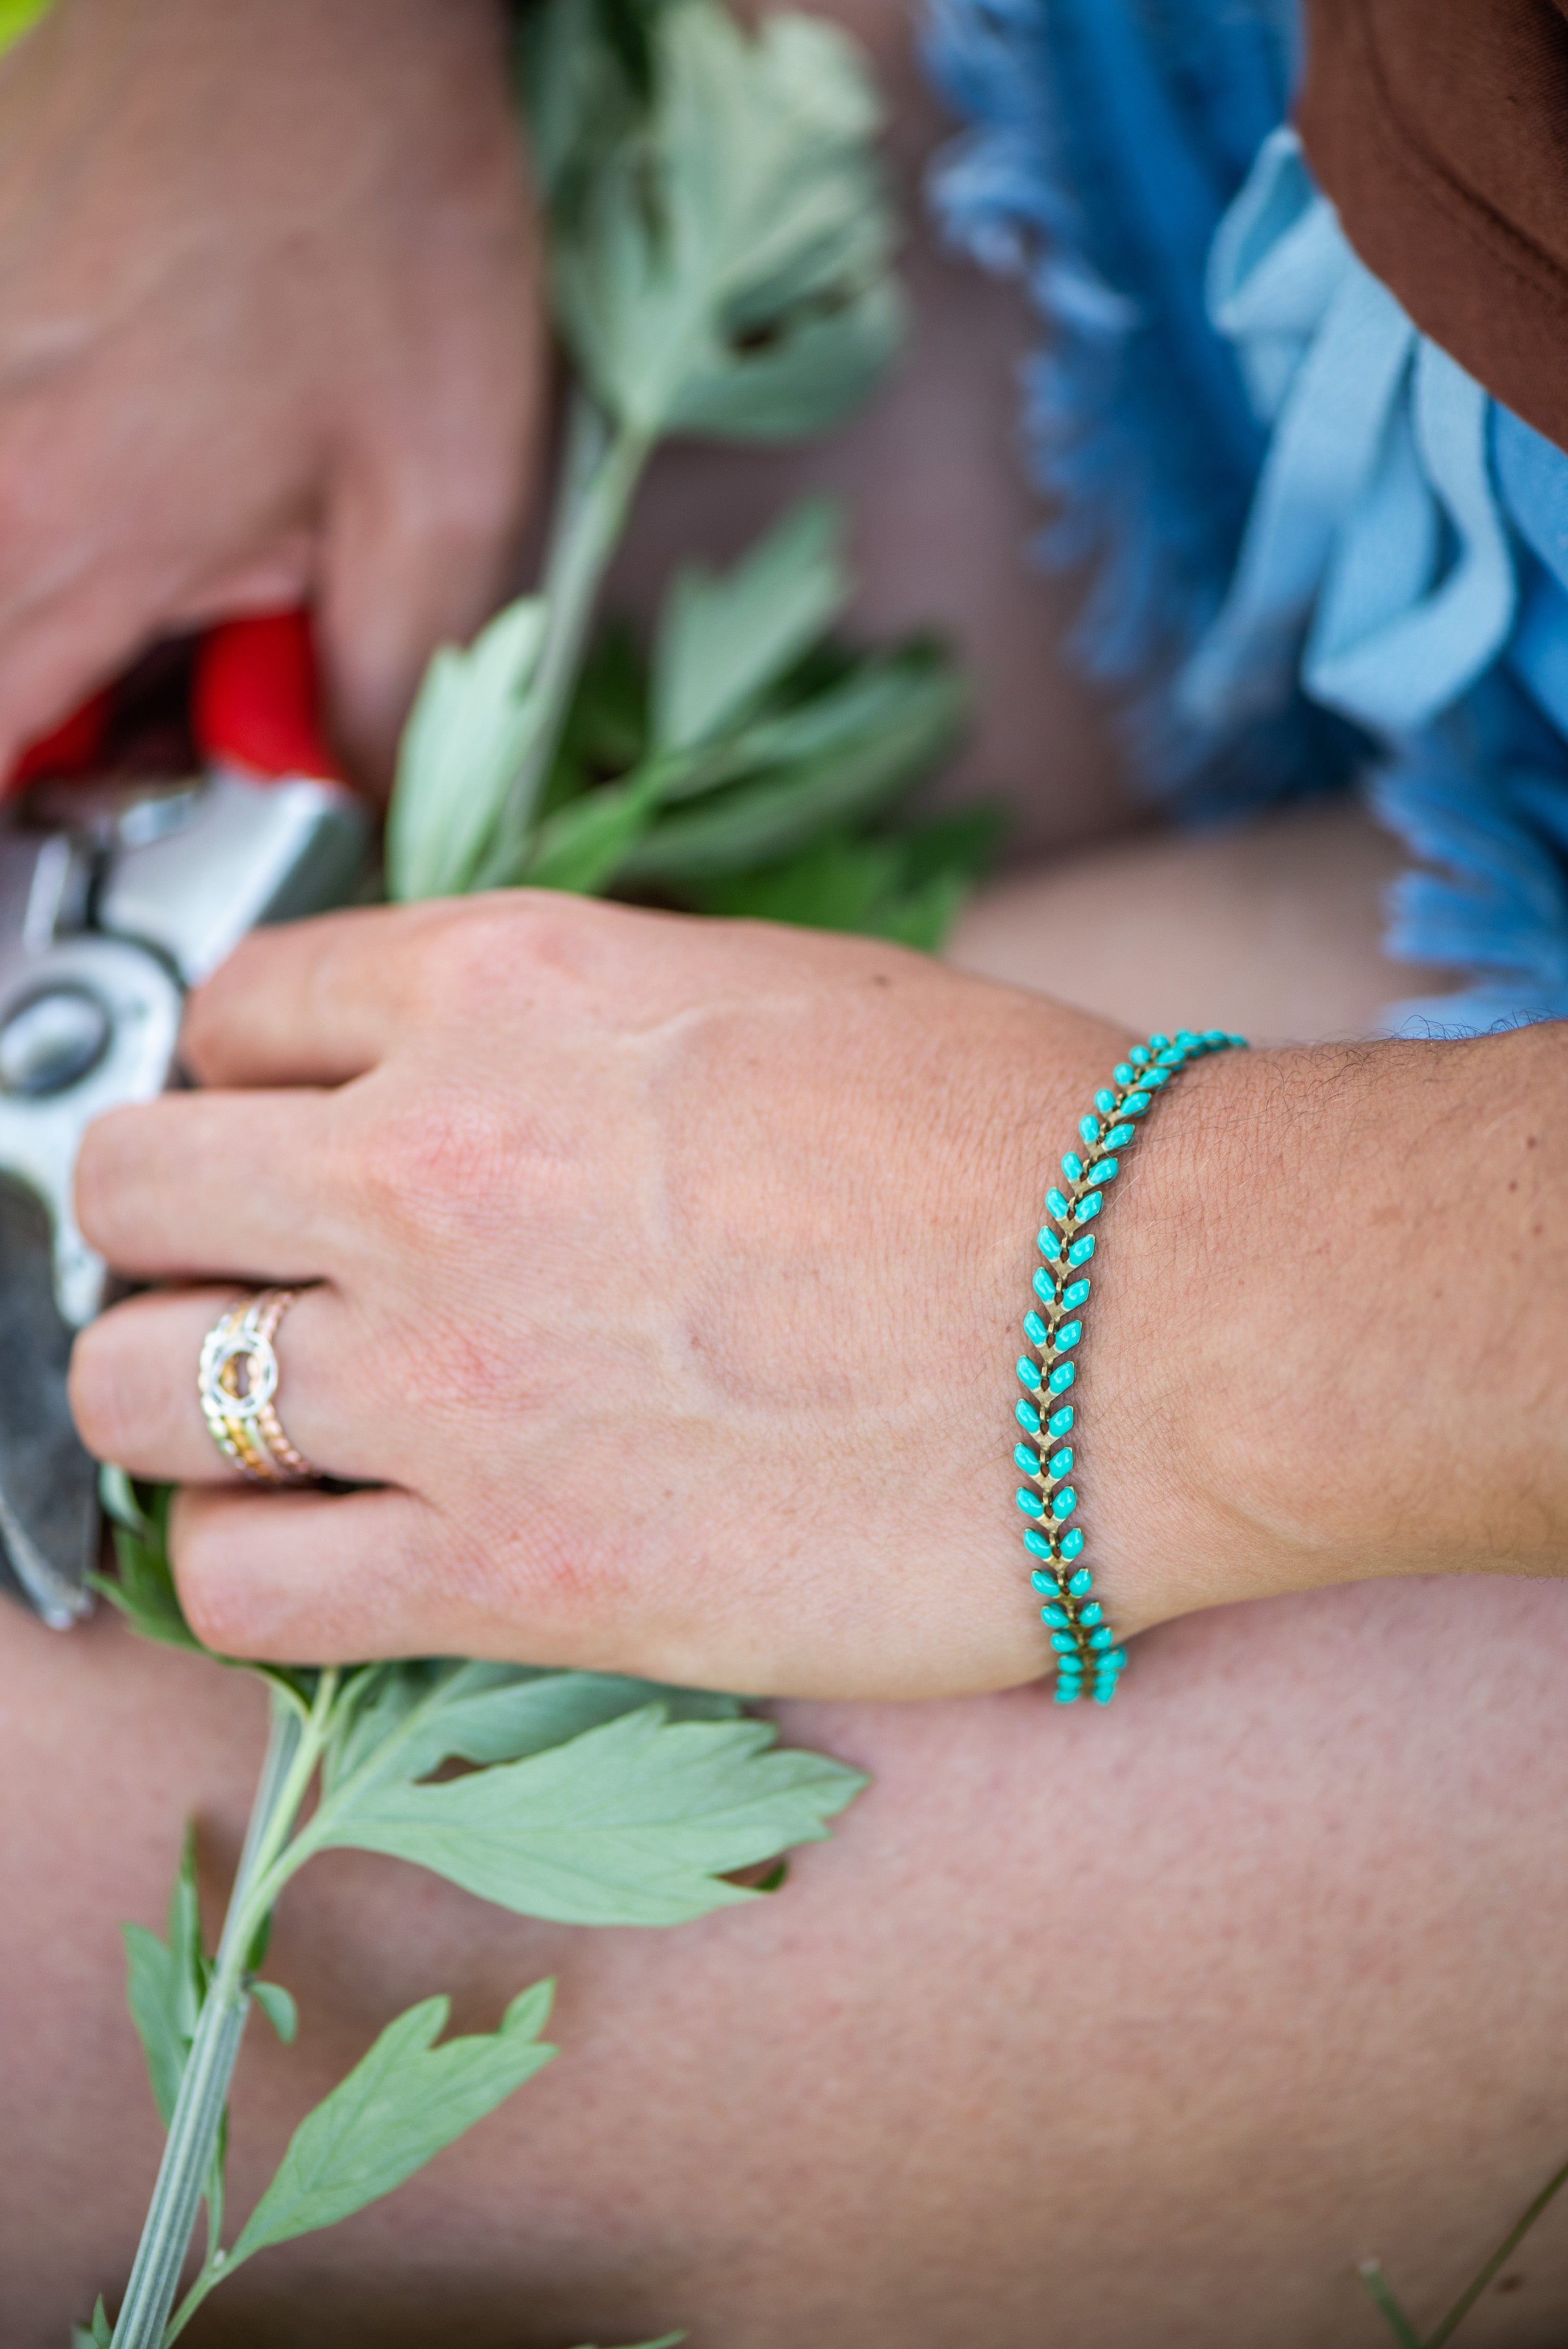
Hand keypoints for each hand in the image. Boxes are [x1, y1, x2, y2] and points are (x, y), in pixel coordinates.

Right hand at [0, 0, 540, 788]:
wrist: (313, 5)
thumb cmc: (381, 221)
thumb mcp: (445, 502)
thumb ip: (382, 694)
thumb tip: (349, 797)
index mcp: (62, 539)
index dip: (27, 860)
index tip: (94, 855)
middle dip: (67, 746)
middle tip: (193, 702)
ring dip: (63, 641)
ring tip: (191, 578)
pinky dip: (55, 535)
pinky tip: (152, 486)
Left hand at [68, 895, 1162, 1697]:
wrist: (1165, 1318)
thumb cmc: (1015, 1144)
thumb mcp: (760, 996)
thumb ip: (574, 1032)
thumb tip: (489, 1084)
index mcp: (505, 984)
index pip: (235, 1008)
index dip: (245, 1081)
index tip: (290, 1141)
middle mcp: (431, 1160)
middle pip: (127, 1184)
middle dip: (166, 1231)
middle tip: (252, 1278)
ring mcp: (450, 1370)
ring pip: (126, 1389)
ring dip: (167, 1402)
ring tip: (266, 1425)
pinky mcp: (511, 1569)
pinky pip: (235, 1584)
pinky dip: (245, 1569)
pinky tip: (325, 1552)